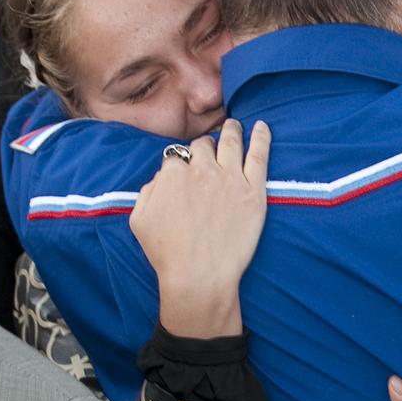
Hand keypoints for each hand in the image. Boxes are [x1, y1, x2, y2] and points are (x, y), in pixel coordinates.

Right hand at [128, 118, 270, 336]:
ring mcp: (230, 178)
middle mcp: (202, 170)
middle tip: (208, 150)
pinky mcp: (253, 191)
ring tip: (233, 125)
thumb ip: (147, 191)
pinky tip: (262, 127)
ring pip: (230, 142)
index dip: (180, 164)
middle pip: (203, 146)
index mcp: (173, 175)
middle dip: (204, 147)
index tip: (185, 172)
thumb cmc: (167, 253)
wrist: (199, 275)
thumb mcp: (139, 219)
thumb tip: (162, 177)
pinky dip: (261, 137)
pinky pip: (259, 155)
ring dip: (231, 130)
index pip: (177, 157)